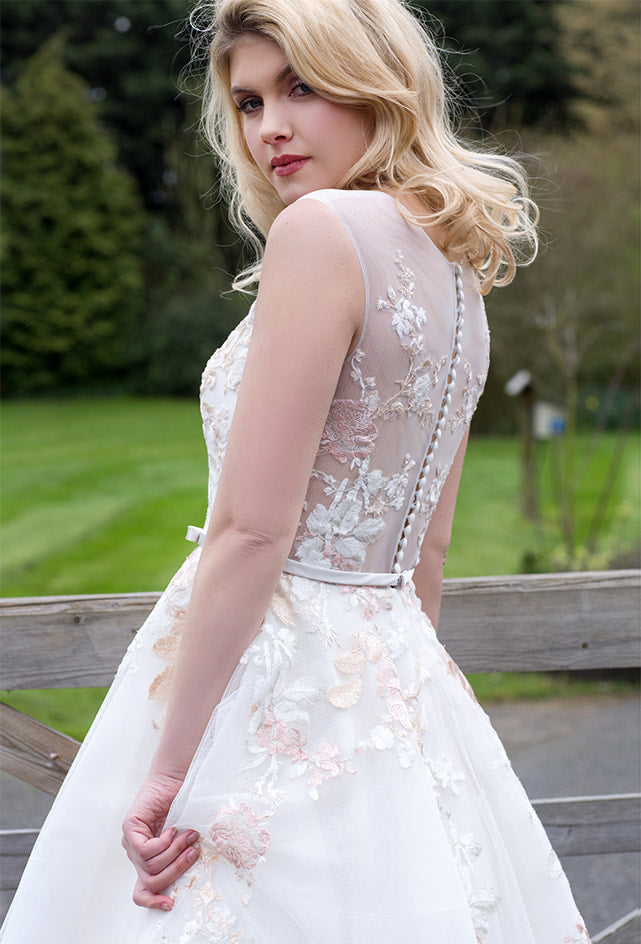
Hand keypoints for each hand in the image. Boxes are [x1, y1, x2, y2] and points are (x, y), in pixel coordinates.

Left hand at [122, 772, 199, 909]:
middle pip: (151, 881)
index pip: (142, 890)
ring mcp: (131, 841)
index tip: (171, 904)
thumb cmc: (183, 805)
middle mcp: (136, 853)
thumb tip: (192, 873)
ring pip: (150, 867)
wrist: (175, 778)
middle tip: (194, 852)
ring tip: (188, 836)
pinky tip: (172, 829)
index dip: (154, 901)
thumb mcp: (184, 838)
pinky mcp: (129, 828)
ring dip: (174, 853)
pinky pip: (146, 851)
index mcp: (148, 859)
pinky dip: (164, 843)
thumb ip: (181, 855)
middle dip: (176, 870)